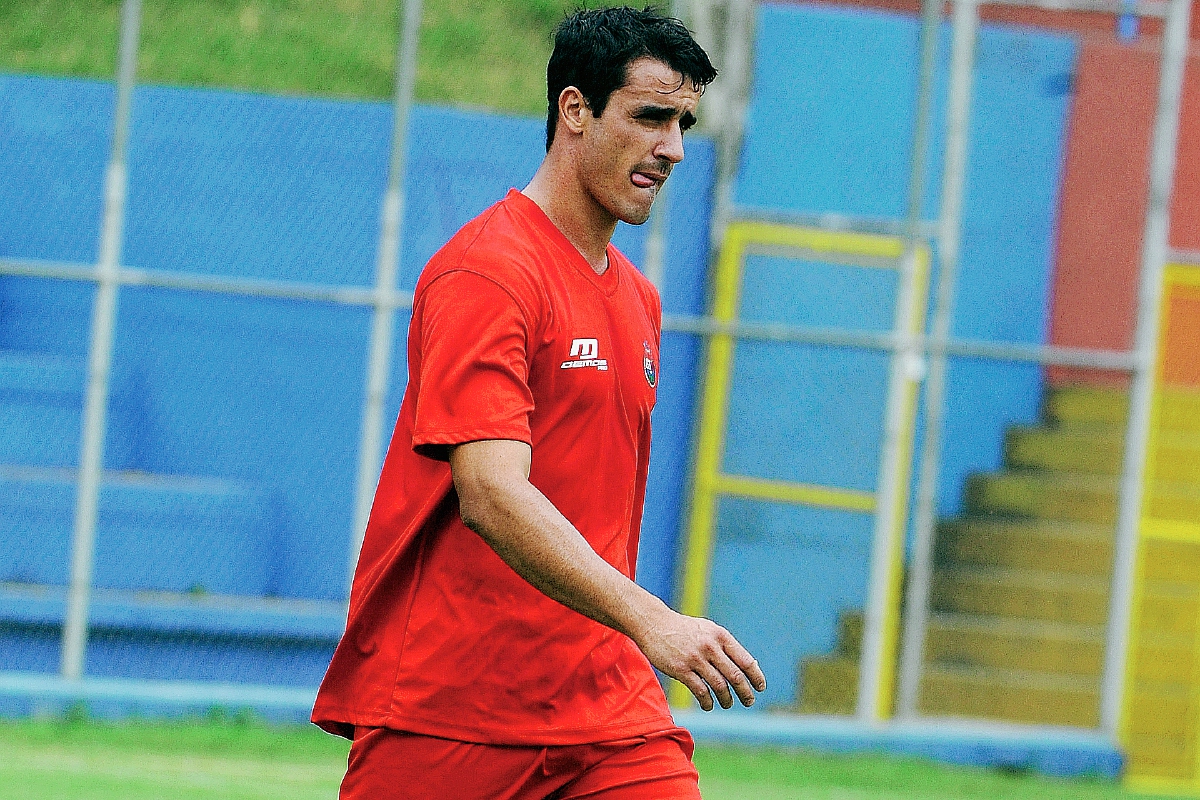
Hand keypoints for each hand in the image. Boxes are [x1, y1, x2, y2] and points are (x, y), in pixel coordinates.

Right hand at [633, 606, 765, 710]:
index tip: (760, 687)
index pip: (745, 660)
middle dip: (745, 692)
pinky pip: (700, 691)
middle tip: (749, 701)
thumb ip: (725, 646)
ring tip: (728, 704)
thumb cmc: (684, 629)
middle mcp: (710, 646)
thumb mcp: (708, 630)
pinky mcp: (680, 669)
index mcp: (720, 636)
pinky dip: (707, 701)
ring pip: (719, 686)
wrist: (654, 623)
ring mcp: (695, 658)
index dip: (756, 676)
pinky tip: (709, 705)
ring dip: (727, 699)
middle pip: (735, 676)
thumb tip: (749, 665)